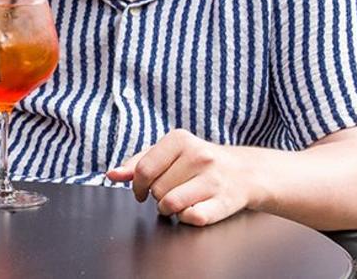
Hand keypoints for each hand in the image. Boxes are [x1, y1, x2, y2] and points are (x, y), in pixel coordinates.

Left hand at [106, 129, 254, 226]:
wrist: (244, 172)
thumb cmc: (199, 162)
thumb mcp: (169, 153)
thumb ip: (139, 162)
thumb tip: (112, 174)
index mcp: (180, 139)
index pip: (143, 170)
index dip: (137, 186)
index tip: (142, 190)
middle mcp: (199, 156)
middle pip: (156, 189)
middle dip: (158, 195)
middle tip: (173, 189)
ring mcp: (212, 179)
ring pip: (169, 205)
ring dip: (170, 209)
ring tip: (181, 200)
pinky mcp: (223, 201)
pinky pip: (190, 218)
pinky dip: (186, 218)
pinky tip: (195, 208)